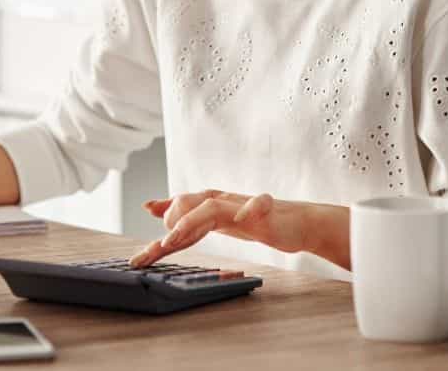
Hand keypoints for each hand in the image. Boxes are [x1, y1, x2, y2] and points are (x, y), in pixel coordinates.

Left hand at [130, 189, 348, 268]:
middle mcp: (225, 201)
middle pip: (190, 203)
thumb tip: (156, 210)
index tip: (146, 222)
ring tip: (174, 237)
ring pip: (213, 205)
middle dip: (170, 222)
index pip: (182, 207)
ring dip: (191, 219)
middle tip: (159, 247)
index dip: (163, 215)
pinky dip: (249, 209)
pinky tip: (242, 218)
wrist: (300, 222)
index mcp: (214, 205)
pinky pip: (258, 205)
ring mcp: (244, 204)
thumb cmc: (259, 222)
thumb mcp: (222, 221)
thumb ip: (191, 217)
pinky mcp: (267, 210)